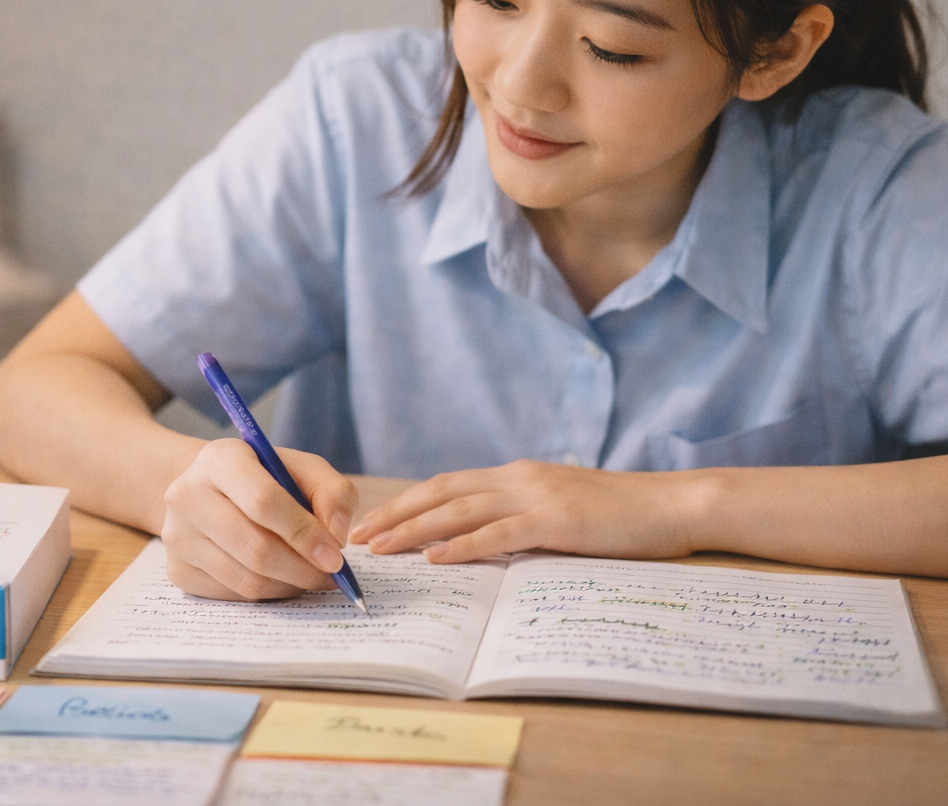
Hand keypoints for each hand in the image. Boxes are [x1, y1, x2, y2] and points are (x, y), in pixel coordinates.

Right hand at [161, 438, 358, 599]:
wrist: (211, 490)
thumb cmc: (265, 478)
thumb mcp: (303, 469)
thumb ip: (332, 493)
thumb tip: (335, 536)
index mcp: (220, 459)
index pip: (263, 502)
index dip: (304, 533)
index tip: (335, 556)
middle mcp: (187, 495)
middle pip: (255, 548)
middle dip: (303, 568)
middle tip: (331, 575)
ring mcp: (177, 536)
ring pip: (247, 579)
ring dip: (290, 585)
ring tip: (310, 575)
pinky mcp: (178, 569)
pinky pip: (234, 596)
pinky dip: (267, 593)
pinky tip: (281, 578)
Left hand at [349, 459, 698, 563]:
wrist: (674, 505)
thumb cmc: (620, 515)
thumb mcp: (561, 508)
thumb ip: (521, 516)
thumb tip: (481, 539)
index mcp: (517, 475)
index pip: (447, 485)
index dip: (406, 503)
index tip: (372, 523)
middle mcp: (519, 478)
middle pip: (440, 492)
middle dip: (395, 514)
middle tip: (358, 536)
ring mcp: (537, 496)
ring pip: (460, 510)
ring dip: (415, 530)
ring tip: (381, 548)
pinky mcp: (558, 520)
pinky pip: (500, 533)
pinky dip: (464, 545)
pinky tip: (437, 558)